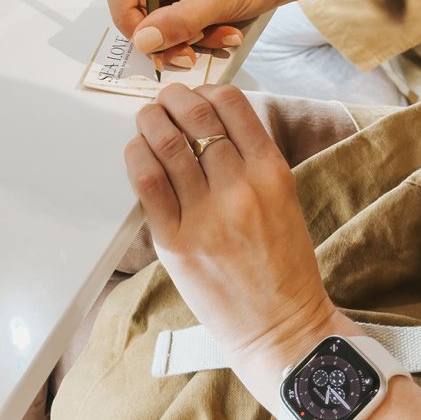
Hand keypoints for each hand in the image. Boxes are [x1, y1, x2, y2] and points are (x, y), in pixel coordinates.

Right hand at [100, 0, 283, 66]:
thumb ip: (177, 21)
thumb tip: (142, 41)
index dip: (124, 13)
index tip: (146, 40)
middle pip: (133, 5)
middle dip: (160, 33)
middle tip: (186, 53)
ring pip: (153, 21)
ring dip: (181, 39)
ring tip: (218, 39)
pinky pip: (171, 25)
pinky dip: (192, 37)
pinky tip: (221, 35)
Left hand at [125, 82, 356, 409]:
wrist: (283, 330)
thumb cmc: (283, 266)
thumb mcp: (283, 200)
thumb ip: (250, 161)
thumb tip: (206, 123)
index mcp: (272, 172)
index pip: (232, 104)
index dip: (206, 90)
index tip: (195, 93)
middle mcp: (240, 187)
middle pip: (194, 117)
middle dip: (172, 100)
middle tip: (163, 101)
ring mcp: (206, 214)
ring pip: (166, 143)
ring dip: (150, 121)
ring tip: (147, 120)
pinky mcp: (176, 242)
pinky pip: (147, 182)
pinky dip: (137, 156)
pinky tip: (137, 151)